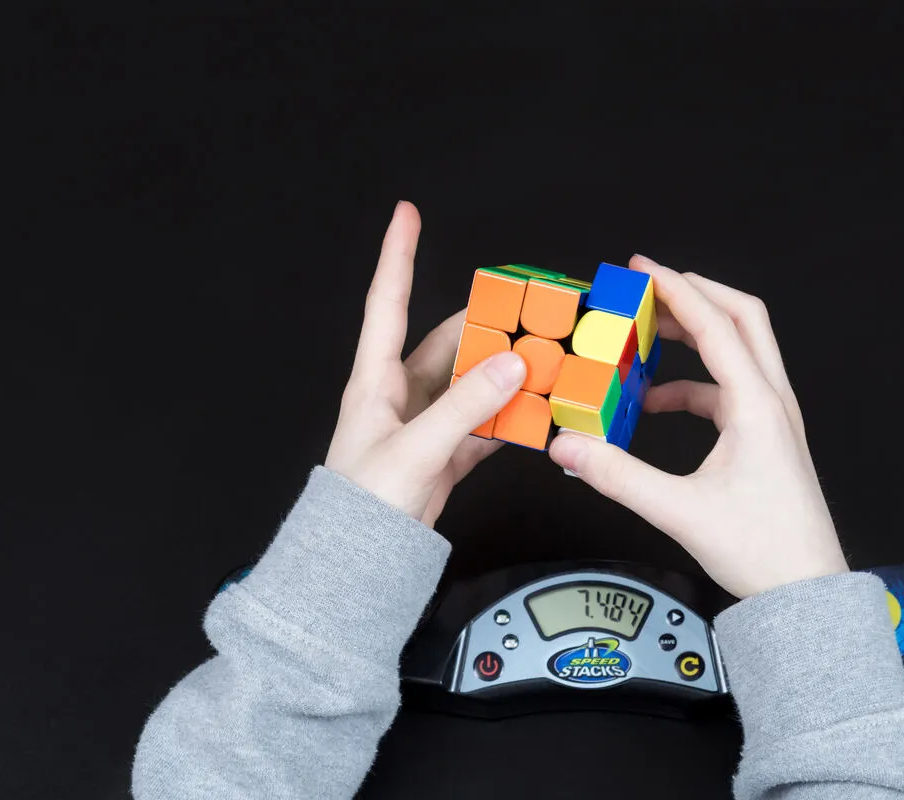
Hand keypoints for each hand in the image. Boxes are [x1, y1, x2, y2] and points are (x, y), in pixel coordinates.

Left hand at [325, 201, 526, 526]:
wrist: (360, 562)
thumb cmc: (363, 505)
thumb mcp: (416, 448)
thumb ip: (466, 406)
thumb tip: (514, 363)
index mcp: (374, 381)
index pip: (386, 303)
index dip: (396, 255)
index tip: (406, 213)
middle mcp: (399, 394)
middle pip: (448, 341)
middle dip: (488, 322)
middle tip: (528, 306)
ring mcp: (424, 423)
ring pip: (473, 382)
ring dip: (505, 372)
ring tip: (543, 358)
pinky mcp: (444, 453)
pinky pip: (483, 423)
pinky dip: (509, 417)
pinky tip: (534, 410)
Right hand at [549, 255, 848, 597]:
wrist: (805, 592)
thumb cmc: (764, 551)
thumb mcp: (679, 511)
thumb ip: (618, 476)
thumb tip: (570, 447)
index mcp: (757, 406)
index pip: (716, 325)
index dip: (677, 288)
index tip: (644, 266)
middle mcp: (773, 402)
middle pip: (743, 319)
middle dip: (697, 293)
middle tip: (652, 285)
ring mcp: (775, 419)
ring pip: (740, 351)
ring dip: (696, 336)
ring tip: (648, 338)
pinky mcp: (768, 438)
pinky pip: (730, 389)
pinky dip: (694, 383)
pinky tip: (659, 402)